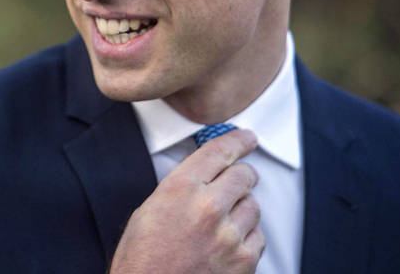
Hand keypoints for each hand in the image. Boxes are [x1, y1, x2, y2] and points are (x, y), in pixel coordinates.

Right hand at [110, 128, 263, 273]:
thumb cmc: (142, 259)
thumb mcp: (150, 210)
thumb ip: (181, 185)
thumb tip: (207, 169)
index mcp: (180, 189)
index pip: (219, 151)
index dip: (237, 141)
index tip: (247, 138)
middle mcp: (207, 207)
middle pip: (244, 174)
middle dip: (240, 177)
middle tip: (234, 184)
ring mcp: (228, 236)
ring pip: (253, 205)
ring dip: (241, 210)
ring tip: (219, 225)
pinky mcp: (243, 261)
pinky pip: (258, 236)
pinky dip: (246, 238)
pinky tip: (225, 246)